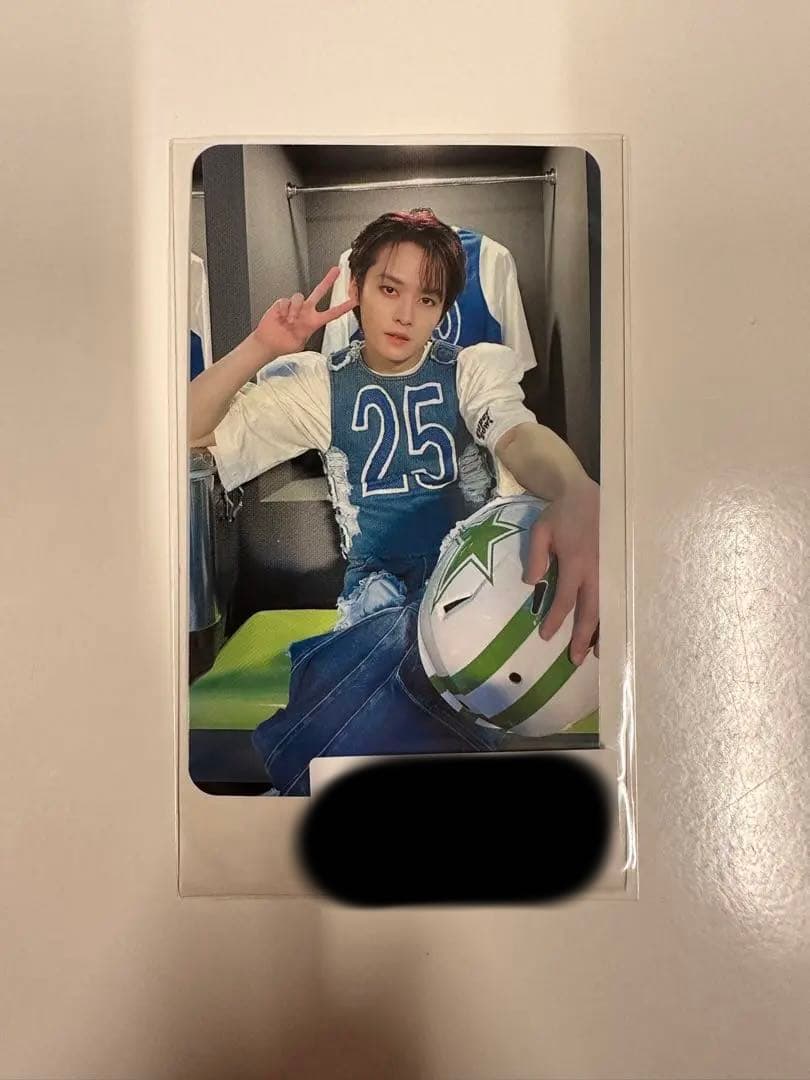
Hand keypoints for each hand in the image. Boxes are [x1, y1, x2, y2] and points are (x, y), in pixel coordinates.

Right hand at [252, 266, 354, 357]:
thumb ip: (305, 337)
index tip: (354, 301)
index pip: (332, 313)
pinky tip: (282, 317)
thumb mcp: (300, 345)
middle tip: (337, 271)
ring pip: (299, 297)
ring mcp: (294, 307)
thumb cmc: (284, 345)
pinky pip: (285, 301)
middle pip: (319, 292)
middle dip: (328, 281)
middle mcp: (306, 312)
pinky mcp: (282, 305)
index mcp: (313, 322)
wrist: (269, 343)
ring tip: (290, 321)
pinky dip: (284, 309)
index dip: (344, 308)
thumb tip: (306, 334)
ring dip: (295, 309)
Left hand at [522, 478, 599, 665]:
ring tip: (598, 653)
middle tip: (575, 659)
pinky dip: (614, 614)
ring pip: (608, 607)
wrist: (588, 493)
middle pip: (591, 610)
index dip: (555, 619)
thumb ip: (536, 556)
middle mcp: (597, 570)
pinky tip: (613, 629)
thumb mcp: (541, 530)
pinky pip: (617, 595)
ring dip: (603, 631)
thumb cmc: (563, 513)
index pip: (565, 599)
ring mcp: (612, 569)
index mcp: (577, 562)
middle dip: (583, 637)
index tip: (546, 636)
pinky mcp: (619, 566)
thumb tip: (531, 584)